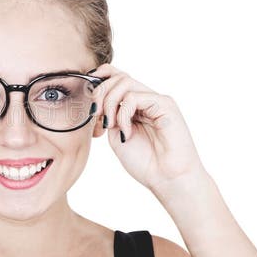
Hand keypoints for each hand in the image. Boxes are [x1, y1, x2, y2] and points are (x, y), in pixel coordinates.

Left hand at [88, 63, 206, 193]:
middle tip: (96, 116)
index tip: (87, 94)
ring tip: (110, 125)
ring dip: (109, 103)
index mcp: (136, 106)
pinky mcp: (165, 104)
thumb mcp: (116, 136)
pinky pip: (134, 97)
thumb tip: (97, 101)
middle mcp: (147, 100)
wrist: (169, 179)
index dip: (101, 78)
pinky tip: (126, 133)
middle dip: (100, 93)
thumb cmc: (146, 163)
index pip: (117, 78)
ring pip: (125, 82)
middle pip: (118, 77)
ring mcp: (156, 100)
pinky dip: (123, 114)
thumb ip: (109, 116)